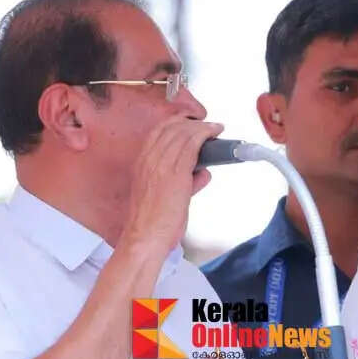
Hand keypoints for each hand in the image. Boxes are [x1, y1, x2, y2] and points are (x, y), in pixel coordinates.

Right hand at [121, 115, 223, 251]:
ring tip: (215, 128)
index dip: (176, 123)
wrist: (146, 235)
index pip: (158, 132)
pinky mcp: (175, 173)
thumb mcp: (165, 194)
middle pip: (171, 129)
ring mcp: (160, 165)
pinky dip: (204, 135)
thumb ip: (185, 180)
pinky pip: (191, 145)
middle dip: (192, 124)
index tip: (191, 123)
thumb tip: (202, 172)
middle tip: (209, 126)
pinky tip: (214, 132)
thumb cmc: (153, 220)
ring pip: (183, 134)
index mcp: (141, 163)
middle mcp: (148, 159)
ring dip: (202, 127)